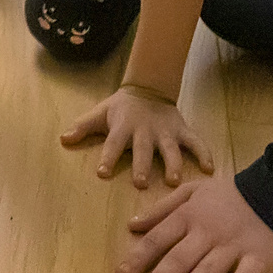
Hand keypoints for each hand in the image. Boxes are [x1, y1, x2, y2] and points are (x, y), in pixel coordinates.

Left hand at [62, 85, 212, 187]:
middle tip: (141, 183)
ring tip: (175, 181)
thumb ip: (83, 127)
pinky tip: (210, 168)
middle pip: (143, 149)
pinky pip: (195, 142)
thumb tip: (63, 139)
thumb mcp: (100, 114)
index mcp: (123, 128)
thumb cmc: (120, 108)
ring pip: (170, 149)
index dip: (107, 157)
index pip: (113, 143)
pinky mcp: (182, 131)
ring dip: (172, 164)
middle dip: (142, 165)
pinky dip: (203, 153)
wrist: (148, 89)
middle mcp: (145, 131)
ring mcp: (166, 131)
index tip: (102, 173)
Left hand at [118, 172, 272, 272]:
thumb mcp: (193, 191)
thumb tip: (132, 226)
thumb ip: (162, 209)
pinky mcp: (260, 258)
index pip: (159, 238)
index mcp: (189, 215)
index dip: (139, 257)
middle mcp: (208, 232)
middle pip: (181, 257)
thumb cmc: (231, 194)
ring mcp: (234, 246)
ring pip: (210, 268)